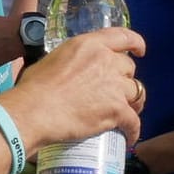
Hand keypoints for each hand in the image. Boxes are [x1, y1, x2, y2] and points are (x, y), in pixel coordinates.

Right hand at [2, 27, 145, 150]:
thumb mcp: (51, 59)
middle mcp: (105, 61)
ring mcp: (114, 86)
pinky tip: (128, 136)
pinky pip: (134, 121)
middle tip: (115, 90)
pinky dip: (132, 130)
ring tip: (126, 113)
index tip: (139, 50)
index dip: (135, 42)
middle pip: (129, 67)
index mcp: (88, 45)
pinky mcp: (117, 110)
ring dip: (133, 102)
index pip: (122, 36)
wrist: (34, 110)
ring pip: (137, 92)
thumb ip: (70, 60)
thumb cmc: (33, 86)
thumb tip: (70, 71)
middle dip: (124, 78)